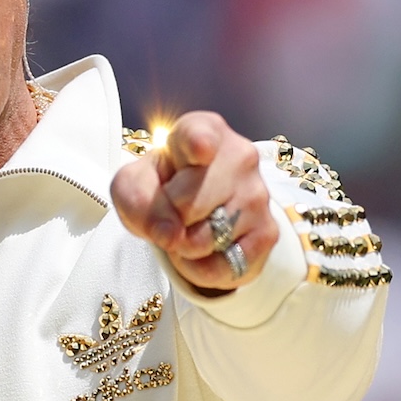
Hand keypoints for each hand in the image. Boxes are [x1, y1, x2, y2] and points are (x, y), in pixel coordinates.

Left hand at [111, 111, 277, 292]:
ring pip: (204, 239)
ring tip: (185, 229)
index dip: (198, 144)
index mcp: (203, 130)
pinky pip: (222, 267)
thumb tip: (170, 235)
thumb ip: (139, 200)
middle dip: (168, 219)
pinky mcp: (267, 232)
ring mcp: (258, 194)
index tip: (200, 149)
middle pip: (189, 203)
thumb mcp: (133, 187)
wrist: (191, 213)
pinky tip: (201, 250)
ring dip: (181, 247)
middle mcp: (239, 155)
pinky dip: (199, 270)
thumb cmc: (161, 186)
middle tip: (171, 210)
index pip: (200, 135)